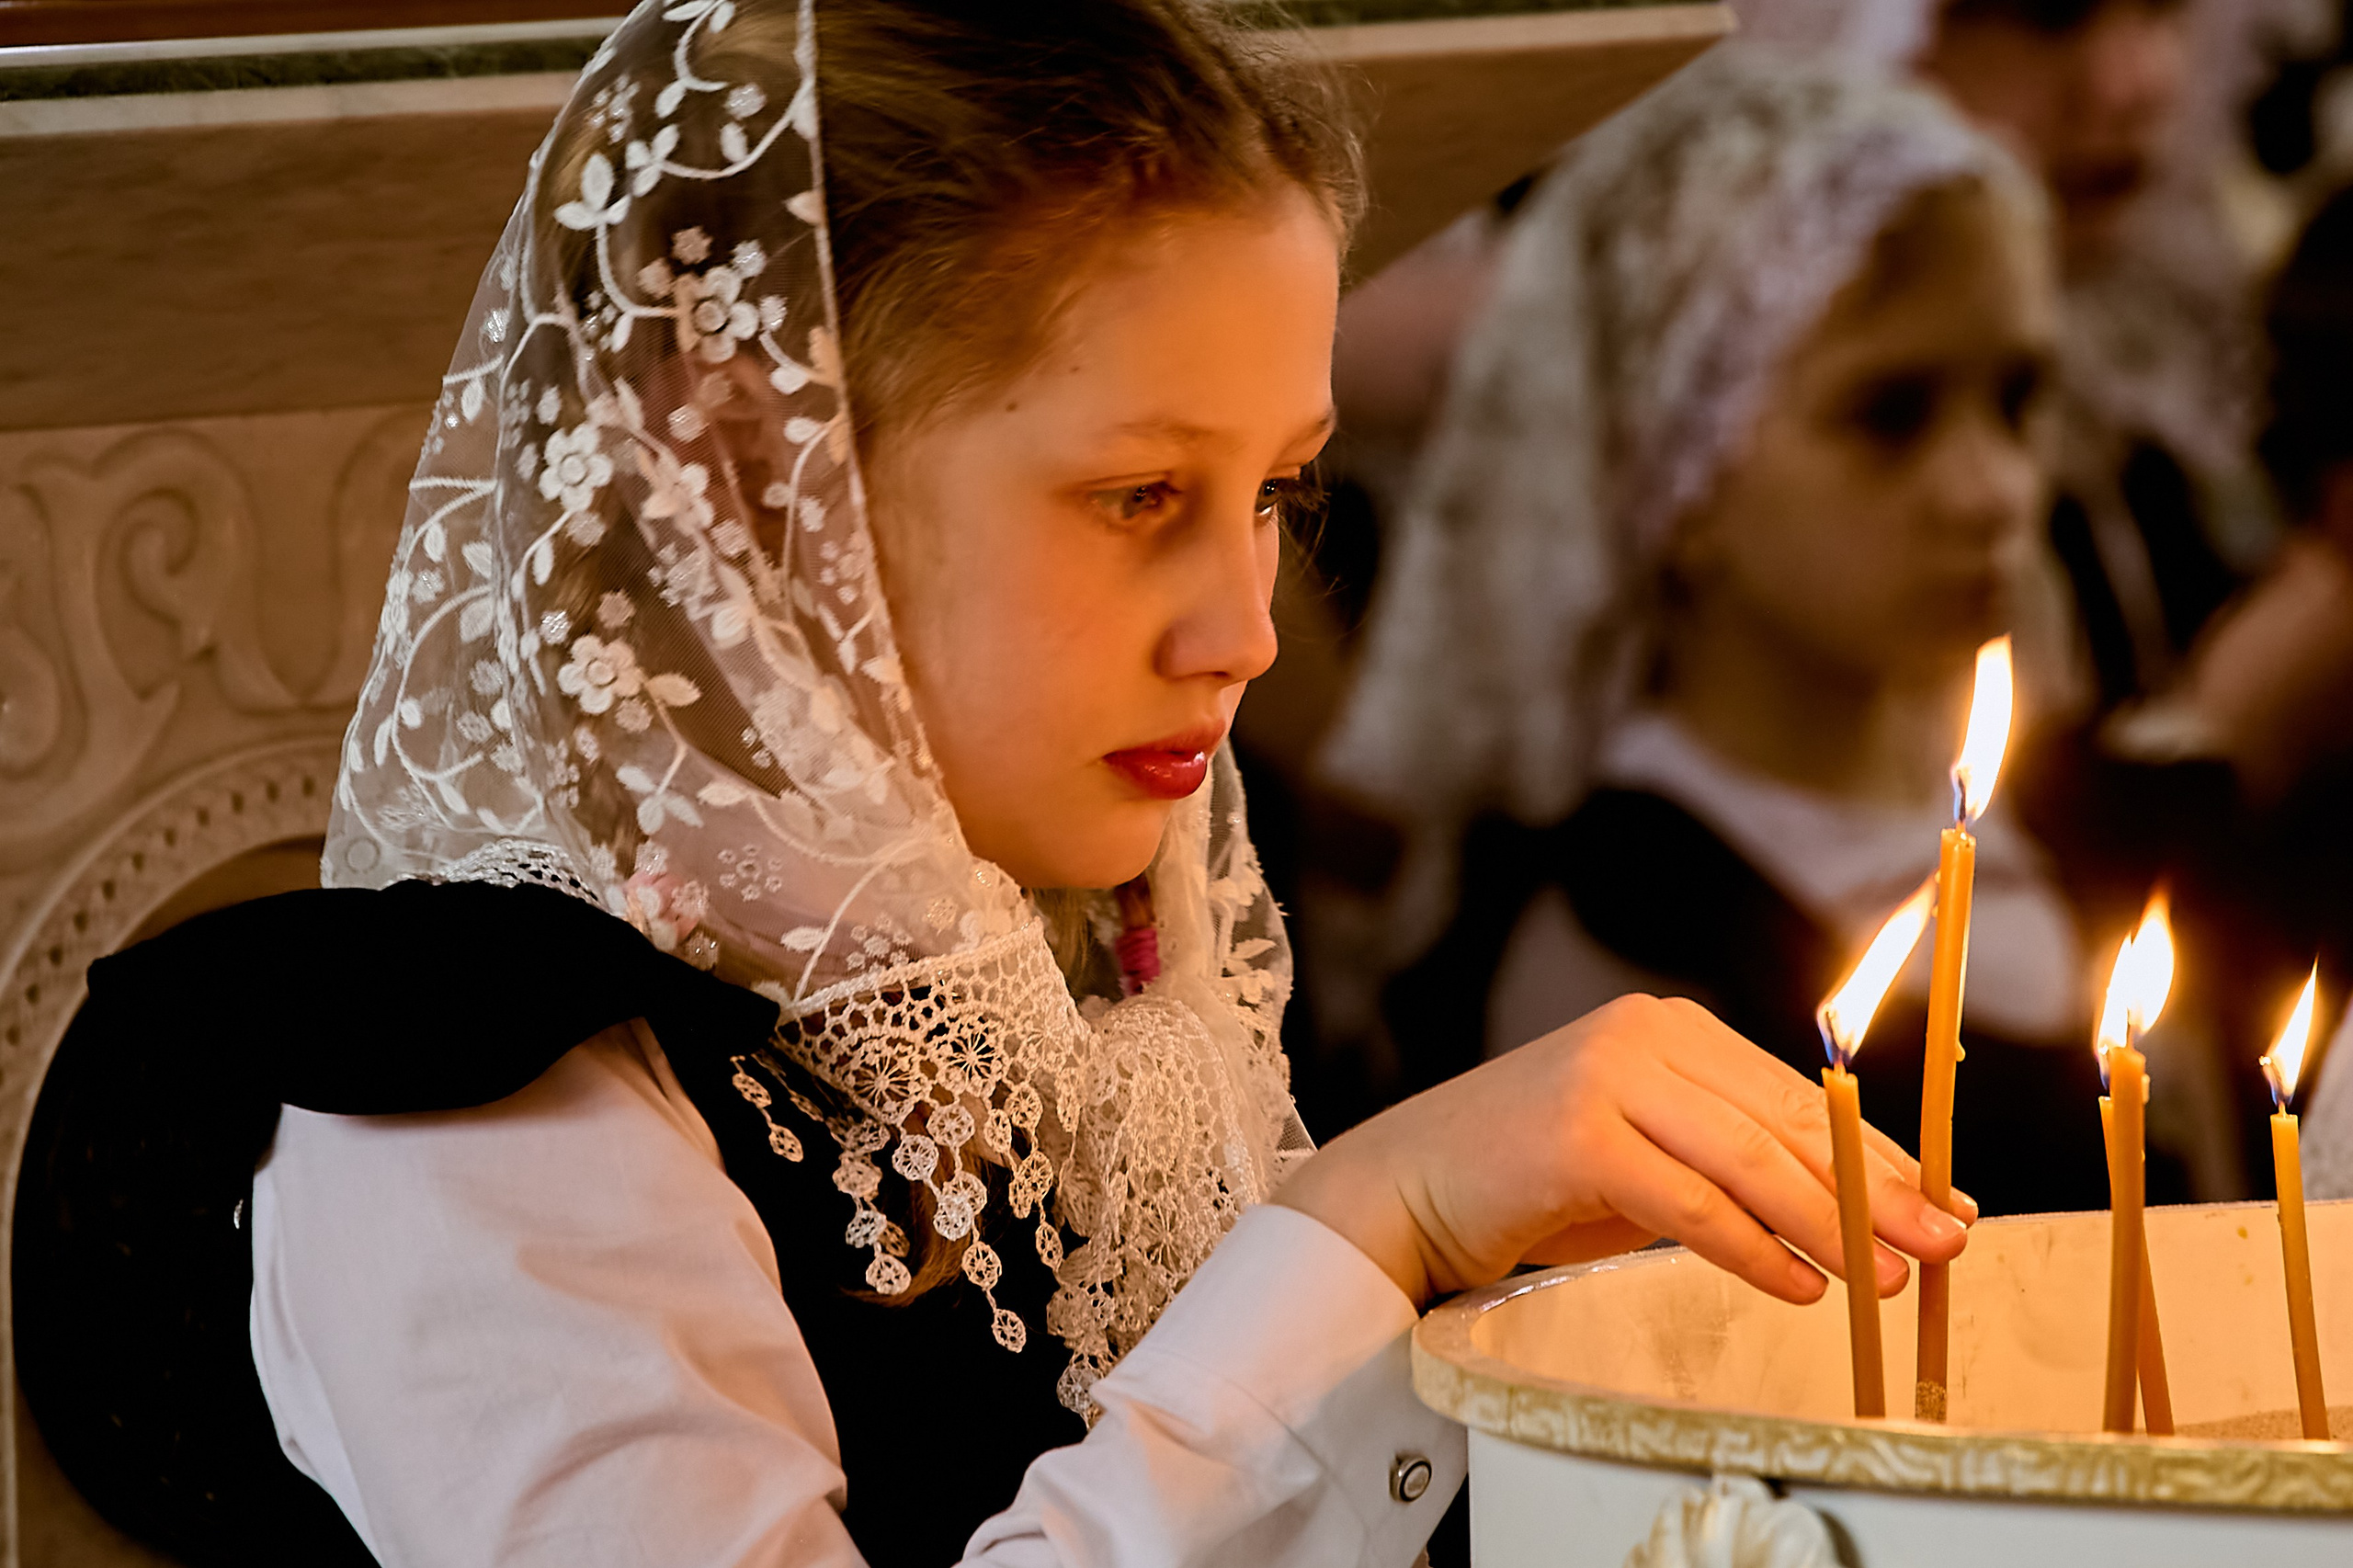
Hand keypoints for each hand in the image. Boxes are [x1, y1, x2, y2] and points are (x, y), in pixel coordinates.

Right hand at [1274, 994, 1972, 1307]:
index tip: (1949, 1201)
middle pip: (1787, 1121)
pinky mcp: (1575, 1133)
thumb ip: (1733, 1160)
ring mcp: (1605, 1077)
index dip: (1883, 1151)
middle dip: (1877, 1189)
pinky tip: (1798, 1286)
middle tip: (1945, 1242)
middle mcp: (1642, 1035)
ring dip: (1829, 1224)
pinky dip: (1750, 1249)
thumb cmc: (1531, 1180)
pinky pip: (1687, 1202)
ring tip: (1889, 1278)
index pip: (1800, 1095)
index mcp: (1669, 1028)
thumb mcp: (1646, 1155)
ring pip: (1747, 1159)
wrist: (1406, 1188)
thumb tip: (1861, 1204)